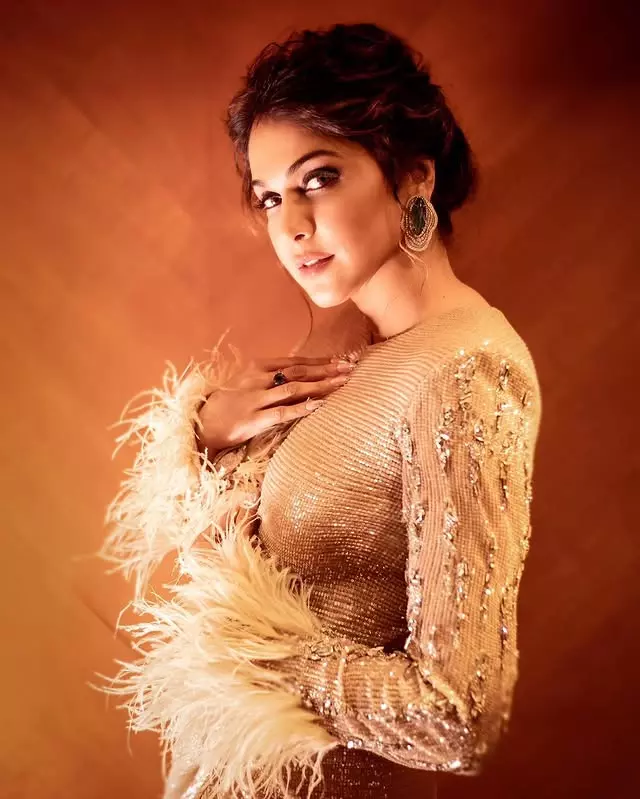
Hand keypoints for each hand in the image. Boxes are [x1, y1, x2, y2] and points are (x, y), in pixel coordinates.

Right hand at [196, 355, 357, 453]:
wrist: (201, 423)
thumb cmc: (228, 404)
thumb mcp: (248, 383)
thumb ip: (272, 378)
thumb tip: (301, 374)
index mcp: (257, 367)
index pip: (295, 361)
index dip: (319, 360)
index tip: (340, 360)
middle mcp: (258, 379)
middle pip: (299, 371)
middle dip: (327, 369)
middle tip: (350, 368)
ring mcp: (256, 399)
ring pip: (295, 389)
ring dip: (321, 385)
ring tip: (342, 383)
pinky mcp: (253, 419)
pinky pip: (282, 412)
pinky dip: (302, 408)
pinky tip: (319, 406)